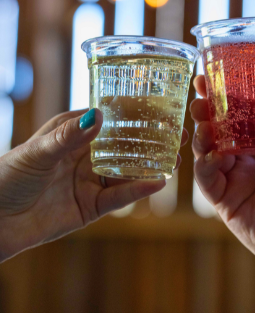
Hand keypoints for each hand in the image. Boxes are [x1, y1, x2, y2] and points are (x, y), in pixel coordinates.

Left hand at [0, 108, 184, 261]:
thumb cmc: (4, 179)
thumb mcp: (36, 153)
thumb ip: (68, 137)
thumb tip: (97, 116)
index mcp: (71, 134)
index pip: (109, 117)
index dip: (136, 111)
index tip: (162, 105)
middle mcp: (85, 156)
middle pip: (126, 144)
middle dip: (152, 139)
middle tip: (179, 133)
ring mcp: (90, 182)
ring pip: (128, 171)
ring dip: (152, 165)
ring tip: (177, 159)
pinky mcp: (92, 207)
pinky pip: (120, 197)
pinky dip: (139, 190)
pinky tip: (158, 182)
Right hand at [190, 76, 254, 295]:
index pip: (245, 110)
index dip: (231, 92)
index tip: (218, 72)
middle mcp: (249, 156)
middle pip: (221, 126)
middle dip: (208, 108)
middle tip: (201, 91)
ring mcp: (235, 177)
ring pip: (209, 149)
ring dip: (203, 132)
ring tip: (203, 118)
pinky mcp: (226, 201)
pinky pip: (208, 180)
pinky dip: (205, 165)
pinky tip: (209, 153)